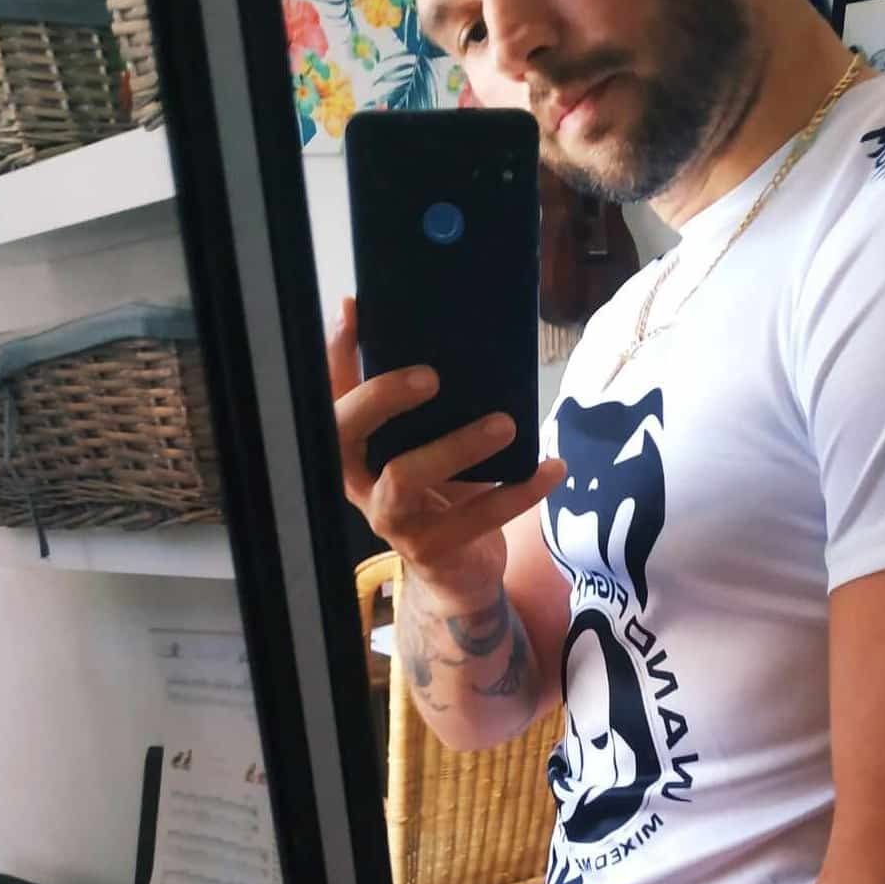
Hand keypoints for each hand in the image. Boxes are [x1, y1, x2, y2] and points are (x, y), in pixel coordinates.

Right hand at [327, 296, 565, 603]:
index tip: (354, 311)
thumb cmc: (441, 493)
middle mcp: (360, 481)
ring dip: (457, 446)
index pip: (332, 395)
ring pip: (405, 475)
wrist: (459, 572)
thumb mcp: (428, 443)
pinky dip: (519, 491)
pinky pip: (474, 517)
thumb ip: (424, 399)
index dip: (337, 354)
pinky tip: (552, 467)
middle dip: (379, 398)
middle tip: (430, 376)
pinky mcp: (431, 547)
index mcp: (356, 450)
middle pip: (344, 434)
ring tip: (505, 424)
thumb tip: (433, 327)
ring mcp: (392, 518)